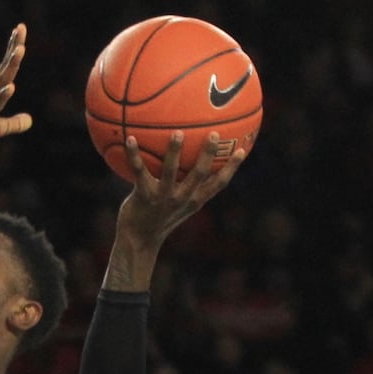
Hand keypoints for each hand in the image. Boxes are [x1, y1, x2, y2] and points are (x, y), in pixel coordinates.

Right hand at [0, 25, 33, 160]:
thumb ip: (13, 124)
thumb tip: (30, 120)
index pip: (6, 69)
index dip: (14, 50)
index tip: (20, 30)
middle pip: (5, 68)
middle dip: (14, 48)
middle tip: (21, 27)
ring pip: (0, 82)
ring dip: (10, 66)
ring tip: (20, 49)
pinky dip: (1, 97)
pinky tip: (11, 87)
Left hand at [115, 130, 243, 250]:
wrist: (138, 240)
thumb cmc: (159, 218)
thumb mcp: (179, 206)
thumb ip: (188, 188)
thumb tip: (193, 165)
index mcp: (194, 200)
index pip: (219, 183)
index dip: (232, 167)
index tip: (242, 149)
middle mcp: (182, 198)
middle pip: (200, 173)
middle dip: (208, 153)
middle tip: (213, 133)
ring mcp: (163, 197)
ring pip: (171, 170)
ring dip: (174, 151)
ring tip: (177, 133)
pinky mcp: (144, 195)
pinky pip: (139, 170)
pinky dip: (133, 154)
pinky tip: (130, 138)